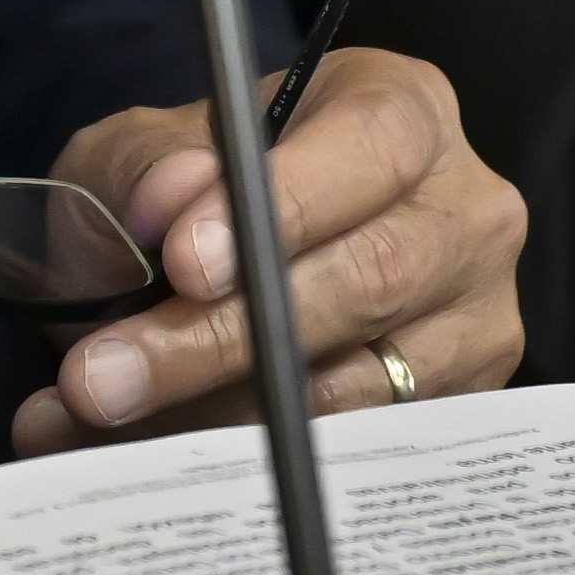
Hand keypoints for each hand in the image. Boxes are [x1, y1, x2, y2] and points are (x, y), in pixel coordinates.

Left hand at [9, 48, 530, 452]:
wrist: (219, 272)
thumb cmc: (195, 195)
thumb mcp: (143, 151)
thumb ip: (147, 163)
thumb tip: (172, 200)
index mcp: (404, 111)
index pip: (371, 147)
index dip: (286, 206)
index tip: (184, 263)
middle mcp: (463, 211)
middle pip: (372, 278)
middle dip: (223, 339)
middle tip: (103, 376)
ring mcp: (474, 318)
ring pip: (360, 386)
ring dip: (215, 414)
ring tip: (100, 419)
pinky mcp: (458, 410)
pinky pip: (354, 453)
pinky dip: (246, 463)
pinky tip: (154, 450)